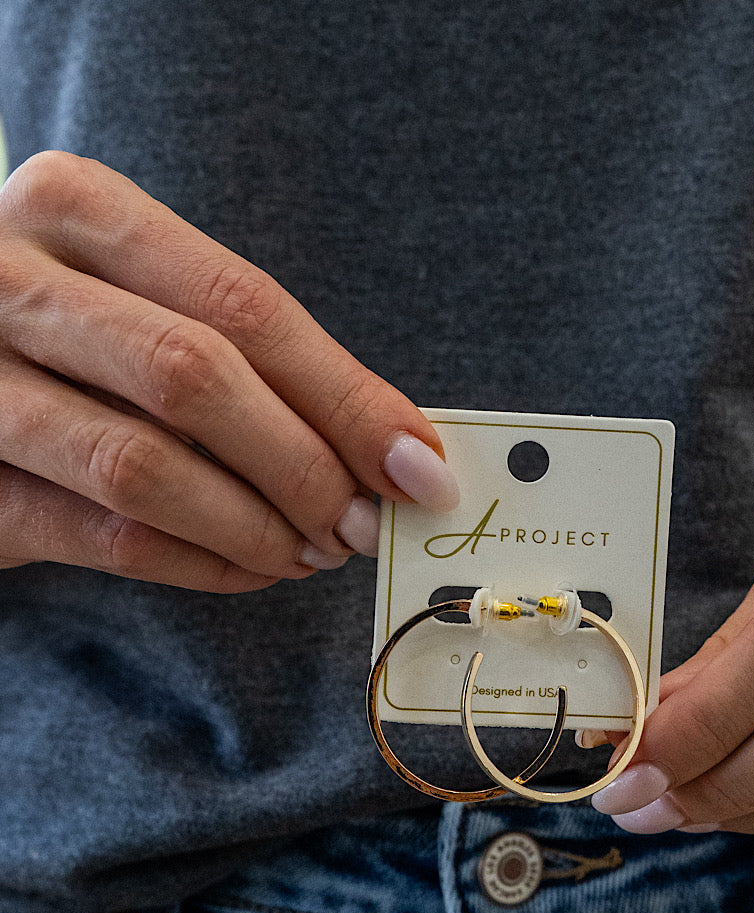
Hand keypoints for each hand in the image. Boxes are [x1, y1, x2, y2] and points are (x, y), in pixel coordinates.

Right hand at [0, 152, 457, 590]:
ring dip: (255, 527)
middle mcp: (5, 278)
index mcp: (75, 209)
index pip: (242, 305)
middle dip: (304, 466)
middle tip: (363, 526)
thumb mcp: (150, 304)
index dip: (346, 396)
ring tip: (312, 553)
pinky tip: (250, 570)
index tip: (419, 468)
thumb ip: (253, 357)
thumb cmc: (80, 342)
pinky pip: (105, 538)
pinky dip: (201, 565)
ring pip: (140, 467)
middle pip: (193, 376)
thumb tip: (399, 453)